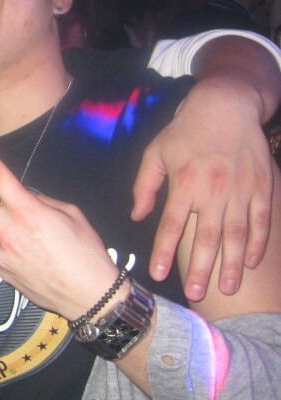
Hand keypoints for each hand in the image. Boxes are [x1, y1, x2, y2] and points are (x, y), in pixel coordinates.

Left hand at [0, 131, 120, 321]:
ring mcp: (1, 254)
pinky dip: (20, 253)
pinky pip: (6, 253)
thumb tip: (24, 198)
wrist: (91, 298)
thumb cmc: (87, 254)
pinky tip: (40, 264)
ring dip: (15, 234)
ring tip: (48, 252)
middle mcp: (8, 231)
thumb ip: (42, 202)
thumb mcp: (72, 216)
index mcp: (28, 212)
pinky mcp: (1, 272)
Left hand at [132, 79, 272, 300]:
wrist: (226, 106)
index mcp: (184, 183)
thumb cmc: (185, 131)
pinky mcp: (262, 186)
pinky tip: (249, 263)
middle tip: (196, 293)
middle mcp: (213, 190)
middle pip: (206, 237)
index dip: (164, 251)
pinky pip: (261, 221)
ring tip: (226, 288)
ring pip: (237, 234)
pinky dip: (257, 243)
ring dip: (231, 263)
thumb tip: (137, 216)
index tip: (158, 274)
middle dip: (201, 268)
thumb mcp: (155, 153)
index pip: (171, 225)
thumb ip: (144, 186)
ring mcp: (241, 190)